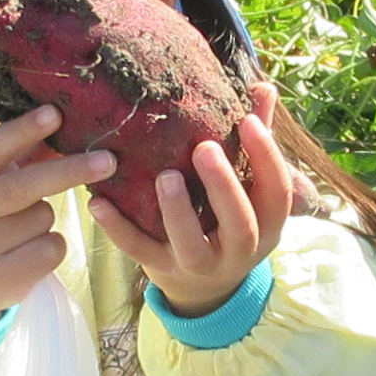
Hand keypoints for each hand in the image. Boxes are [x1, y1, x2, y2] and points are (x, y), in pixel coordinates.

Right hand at [0, 107, 116, 329]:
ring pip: (43, 217)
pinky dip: (52, 246)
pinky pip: (52, 248)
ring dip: (46, 219)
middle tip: (108, 160)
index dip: (24, 130)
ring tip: (19, 231)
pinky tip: (27, 253)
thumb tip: (59, 123)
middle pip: (24, 186)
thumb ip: (16, 160)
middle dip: (70, 170)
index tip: (55, 113)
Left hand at [90, 84, 292, 317]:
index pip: (276, 192)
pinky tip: (98, 202)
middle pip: (239, 223)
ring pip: (191, 246)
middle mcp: (239, 250)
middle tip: (204, 149)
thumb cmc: (227, 218)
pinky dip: (118, 229)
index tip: (247, 121)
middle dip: (223, 187)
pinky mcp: (162, 271)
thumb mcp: (248, 189)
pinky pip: (140, 252)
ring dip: (177, 212)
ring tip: (164, 177)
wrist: (204, 288)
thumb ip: (254, 141)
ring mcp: (200, 265)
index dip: (266, 157)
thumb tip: (263, 87)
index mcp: (265, 223)